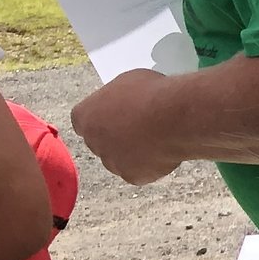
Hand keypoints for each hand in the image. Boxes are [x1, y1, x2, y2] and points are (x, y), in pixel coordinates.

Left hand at [70, 70, 183, 185]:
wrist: (174, 117)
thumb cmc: (151, 95)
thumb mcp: (126, 83)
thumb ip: (117, 99)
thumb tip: (125, 104)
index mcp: (83, 116)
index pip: (84, 122)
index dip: (103, 120)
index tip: (118, 118)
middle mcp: (92, 141)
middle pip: (102, 143)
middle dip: (117, 139)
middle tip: (139, 130)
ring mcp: (111, 161)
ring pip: (120, 161)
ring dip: (133, 154)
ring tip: (155, 140)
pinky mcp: (131, 176)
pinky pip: (140, 173)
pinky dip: (151, 166)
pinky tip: (163, 151)